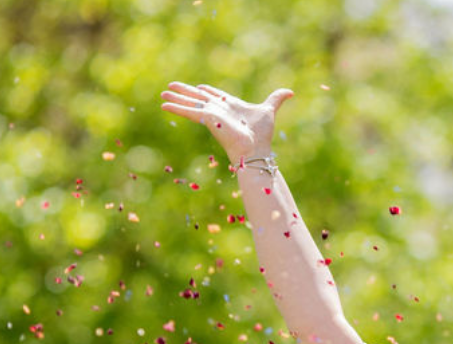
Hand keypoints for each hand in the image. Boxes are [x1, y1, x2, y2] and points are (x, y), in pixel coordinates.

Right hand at [160, 82, 293, 161]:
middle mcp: (218, 109)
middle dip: (185, 91)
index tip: (199, 87)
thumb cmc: (262, 133)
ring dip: (176, 98)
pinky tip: (163, 104)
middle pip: (198, 97)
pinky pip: (188, 111)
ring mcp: (211, 114)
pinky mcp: (206, 118)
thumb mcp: (269, 109)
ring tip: (162, 93)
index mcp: (230, 106)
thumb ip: (276, 99)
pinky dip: (176, 107)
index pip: (215, 95)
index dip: (207, 90)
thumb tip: (290, 92)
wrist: (255, 148)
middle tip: (171, 86)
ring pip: (190, 102)